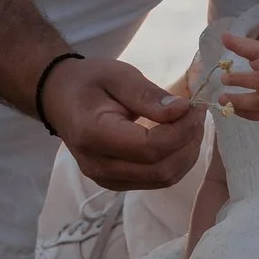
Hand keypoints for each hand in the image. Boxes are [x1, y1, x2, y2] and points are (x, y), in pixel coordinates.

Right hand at [39, 56, 202, 189]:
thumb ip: (149, 95)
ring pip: (163, 179)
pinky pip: (156, 180)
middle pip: (160, 169)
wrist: (61, 99)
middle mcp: (99, 165)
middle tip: (197, 114)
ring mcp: (107, 179)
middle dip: (188, 143)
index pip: (150, 147)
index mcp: (94, 135)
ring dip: (186, 154)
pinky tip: (178, 138)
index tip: (194, 107)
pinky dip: (175, 161)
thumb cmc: (89, 81)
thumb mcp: (118, 75)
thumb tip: (183, 110)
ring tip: (191, 124)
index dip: (180, 130)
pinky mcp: (117, 183)